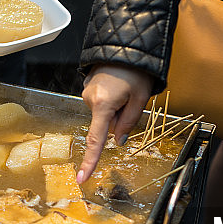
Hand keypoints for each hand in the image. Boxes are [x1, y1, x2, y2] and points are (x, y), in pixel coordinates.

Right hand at [77, 64, 153, 183]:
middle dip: (119, 118)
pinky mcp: (88, 87)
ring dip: (116, 107)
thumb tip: (118, 140)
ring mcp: (87, 92)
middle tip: (132, 99)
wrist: (127, 45)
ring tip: (126, 88)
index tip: (82, 178)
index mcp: (103, 105)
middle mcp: (90, 99)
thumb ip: (128, 122)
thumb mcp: (140, 99)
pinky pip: (101, 102)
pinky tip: (118, 85)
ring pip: (104, 112)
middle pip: (105, 123)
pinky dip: (110, 99)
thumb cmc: (136, 71)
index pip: (96, 140)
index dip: (90, 161)